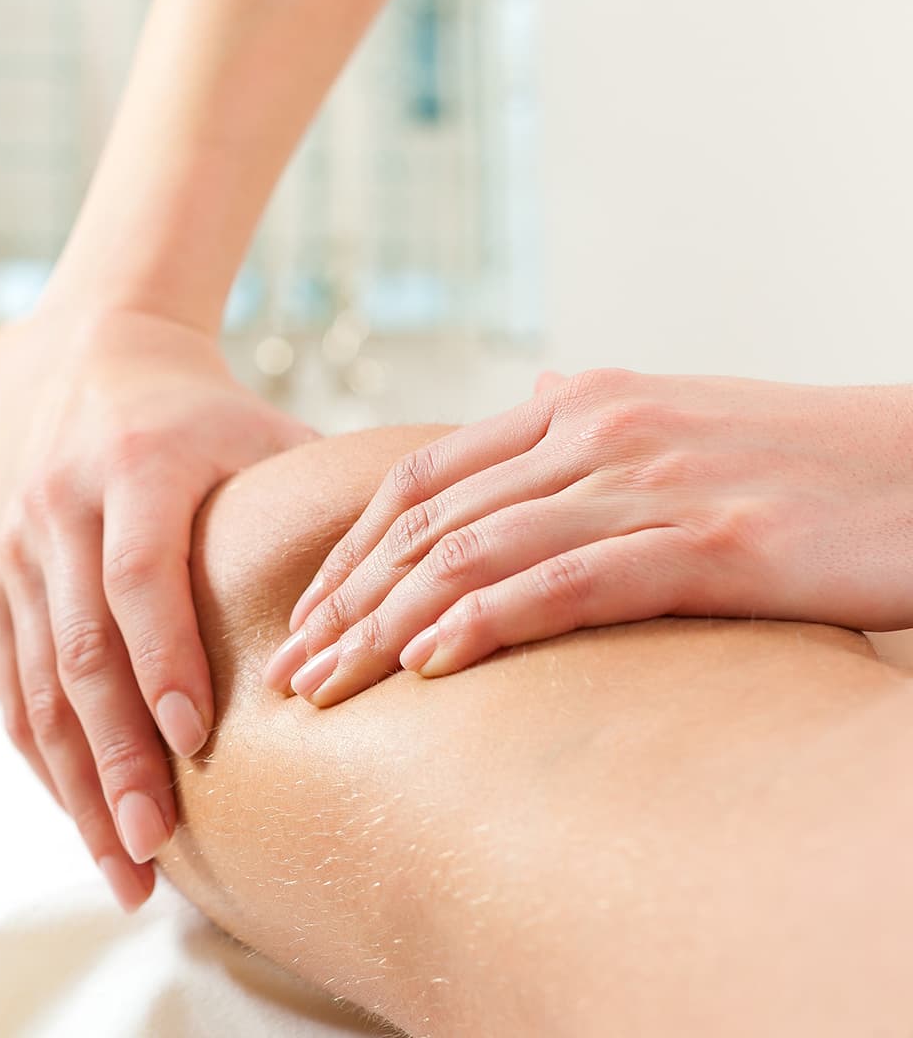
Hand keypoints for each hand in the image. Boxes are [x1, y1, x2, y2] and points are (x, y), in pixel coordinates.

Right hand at [0, 308, 314, 908]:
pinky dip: (47, 760)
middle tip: (154, 846)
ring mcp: (15, 547)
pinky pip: (12, 686)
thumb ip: (327, 514)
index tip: (199, 742)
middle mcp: (59, 506)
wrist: (101, 360)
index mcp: (135, 465)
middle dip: (116, 756)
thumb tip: (423, 604)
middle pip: (82, 647)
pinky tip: (83, 820)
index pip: (139, 572)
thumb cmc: (214, 421)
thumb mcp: (272, 439)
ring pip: (38, 684)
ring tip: (125, 868)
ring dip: (77, 784)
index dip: (165, 657)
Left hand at [268, 369, 912, 706]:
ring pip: (476, 556)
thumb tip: (518, 465)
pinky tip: (431, 669)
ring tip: (328, 689)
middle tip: (287, 672)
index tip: (305, 617)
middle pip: (429, 524)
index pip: (424, 482)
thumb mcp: (677, 437)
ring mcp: (649, 482)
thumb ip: (588, 453)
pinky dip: (487, 624)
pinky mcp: (709, 541)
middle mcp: (596, 432)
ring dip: (385, 628)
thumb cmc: (807, 467)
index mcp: (579, 405)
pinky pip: (568, 583)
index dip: (351, 554)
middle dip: (345, 603)